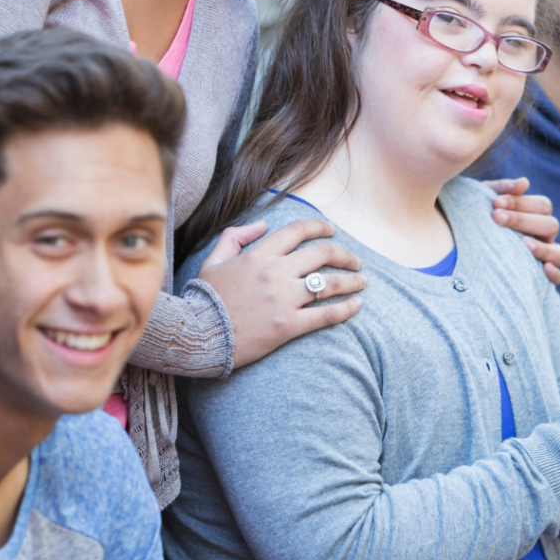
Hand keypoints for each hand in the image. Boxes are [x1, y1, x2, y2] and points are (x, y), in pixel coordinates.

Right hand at [197, 219, 366, 368]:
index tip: (332, 231)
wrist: (196, 336)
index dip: (320, 227)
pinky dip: (346, 309)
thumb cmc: (205, 298)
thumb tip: (263, 224)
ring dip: (352, 281)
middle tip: (355, 261)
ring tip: (363, 282)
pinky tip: (357, 306)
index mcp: (260, 254)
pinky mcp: (287, 325)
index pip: (299, 231)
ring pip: (329, 284)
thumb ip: (236, 236)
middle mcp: (276, 272)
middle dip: (344, 255)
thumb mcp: (214, 259)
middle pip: (322, 254)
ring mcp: (283, 299)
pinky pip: (325, 315)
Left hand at [485, 178, 559, 284]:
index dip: (521, 203)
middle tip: (496, 218)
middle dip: (523, 221)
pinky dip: (554, 274)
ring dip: (544, 248)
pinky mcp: (541, 278)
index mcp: (536, 215)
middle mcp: (544, 236)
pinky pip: (559, 278)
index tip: (495, 203)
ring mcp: (546, 257)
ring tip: (523, 243)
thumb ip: (503, 188)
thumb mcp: (486, 199)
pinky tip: (543, 268)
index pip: (542, 206)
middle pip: (551, 226)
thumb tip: (524, 182)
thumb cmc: (478, 216)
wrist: (460, 242)